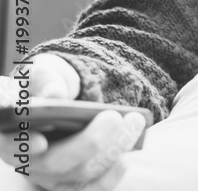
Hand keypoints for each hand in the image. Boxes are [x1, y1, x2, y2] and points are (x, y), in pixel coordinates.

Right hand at [1, 54, 142, 190]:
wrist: (65, 97)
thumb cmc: (47, 84)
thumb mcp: (44, 71)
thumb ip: (44, 78)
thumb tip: (54, 94)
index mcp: (10, 131)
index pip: (10, 143)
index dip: (24, 144)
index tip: (41, 141)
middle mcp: (26, 159)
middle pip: (53, 163)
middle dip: (87, 142)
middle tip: (114, 117)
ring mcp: (48, 175)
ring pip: (77, 176)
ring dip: (110, 152)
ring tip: (133, 123)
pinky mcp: (72, 182)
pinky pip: (90, 189)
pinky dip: (110, 177)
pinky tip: (125, 158)